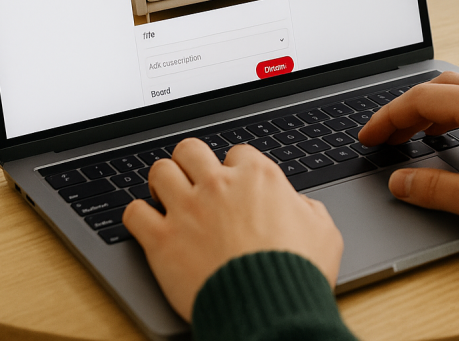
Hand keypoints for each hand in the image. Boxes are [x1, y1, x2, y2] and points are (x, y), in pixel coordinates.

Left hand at [122, 138, 343, 320]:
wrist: (271, 309)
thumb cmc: (299, 272)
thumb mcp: (324, 232)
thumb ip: (308, 209)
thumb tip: (300, 206)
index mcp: (258, 178)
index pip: (238, 151)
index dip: (235, 167)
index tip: (234, 182)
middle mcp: (219, 185)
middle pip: (191, 149)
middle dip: (190, 162)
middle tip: (192, 179)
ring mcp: (188, 210)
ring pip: (160, 171)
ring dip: (162, 182)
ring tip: (166, 196)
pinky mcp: (162, 240)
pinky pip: (134, 212)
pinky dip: (138, 216)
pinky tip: (147, 224)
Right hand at [358, 71, 458, 239]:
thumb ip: (435, 189)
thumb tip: (400, 182)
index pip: (420, 100)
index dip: (387, 117)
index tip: (369, 135)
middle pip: (439, 88)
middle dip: (406, 110)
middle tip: (386, 136)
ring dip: (432, 109)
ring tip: (414, 135)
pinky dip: (457, 111)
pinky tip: (457, 134)